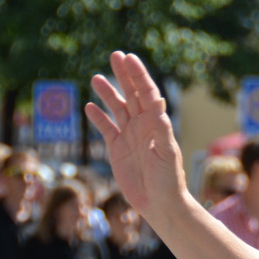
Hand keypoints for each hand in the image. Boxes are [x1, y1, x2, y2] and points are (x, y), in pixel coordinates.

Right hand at [86, 52, 188, 222]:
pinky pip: (106, 129)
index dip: (139, 75)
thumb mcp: (166, 152)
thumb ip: (160, 129)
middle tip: (115, 55)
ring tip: (96, 77)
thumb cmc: (169, 179)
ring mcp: (129, 136)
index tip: (129, 58)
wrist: (160, 203)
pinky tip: (89, 106)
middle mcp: (143, 126)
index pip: (147, 93)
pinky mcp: (117, 150)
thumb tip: (157, 104)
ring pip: (117, 108)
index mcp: (156, 123)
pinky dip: (98, 118)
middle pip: (132, 94)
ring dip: (108, 93)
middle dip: (124, 75)